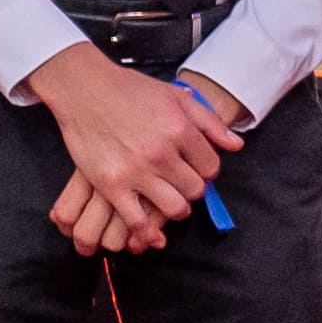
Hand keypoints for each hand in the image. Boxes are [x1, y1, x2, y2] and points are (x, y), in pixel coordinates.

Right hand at [25, 52, 227, 240]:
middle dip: (192, 189)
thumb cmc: (129, 90)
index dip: (207, 171)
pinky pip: (136, 220)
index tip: (196, 170)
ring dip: (176, 209)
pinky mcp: (111, 184)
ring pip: (174, 208)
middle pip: (195, 190)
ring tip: (170, 203)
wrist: (85, 89)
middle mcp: (161, 153)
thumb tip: (236, 145)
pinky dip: (146, 231)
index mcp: (180, 129)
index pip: (211, 167)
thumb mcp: (177, 96)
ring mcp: (136, 171)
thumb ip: (210, 122)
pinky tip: (150, 233)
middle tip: (181, 184)